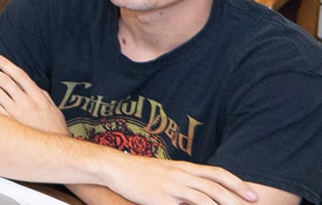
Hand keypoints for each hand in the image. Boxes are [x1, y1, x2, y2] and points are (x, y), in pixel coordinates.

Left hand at [0, 55, 65, 134]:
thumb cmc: (53, 128)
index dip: (6, 64)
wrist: (52, 148)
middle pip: (4, 81)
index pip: (19, 75)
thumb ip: (41, 95)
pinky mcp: (9, 123)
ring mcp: (16, 113)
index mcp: (37, 96)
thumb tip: (31, 84)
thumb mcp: (52, 108)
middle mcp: (26, 102)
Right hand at [99, 156, 259, 204]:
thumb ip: (185, 179)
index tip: (252, 195)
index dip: (238, 183)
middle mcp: (181, 175)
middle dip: (237, 199)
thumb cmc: (140, 171)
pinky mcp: (159, 199)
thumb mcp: (167, 171)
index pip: (218, 173)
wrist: (114, 167)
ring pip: (204, 199)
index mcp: (184, 167)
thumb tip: (203, 193)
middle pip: (215, 187)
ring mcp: (170, 187)